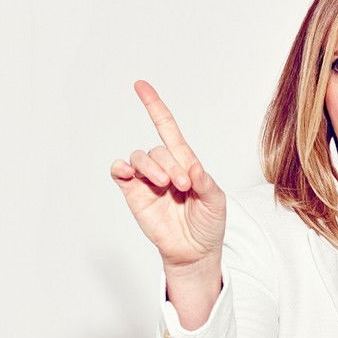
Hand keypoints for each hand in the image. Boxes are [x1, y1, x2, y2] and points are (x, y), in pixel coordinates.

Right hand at [110, 80, 225, 267]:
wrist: (195, 252)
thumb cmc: (208, 223)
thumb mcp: (216, 202)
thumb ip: (206, 184)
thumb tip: (192, 169)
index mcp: (186, 163)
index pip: (168, 129)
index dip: (154, 107)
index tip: (140, 85)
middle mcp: (164, 167)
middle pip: (158, 149)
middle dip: (171, 164)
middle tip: (184, 186)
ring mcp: (147, 181)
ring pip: (140, 157)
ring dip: (152, 167)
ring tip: (166, 186)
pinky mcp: (134, 195)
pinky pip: (121, 173)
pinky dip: (121, 168)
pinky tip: (128, 172)